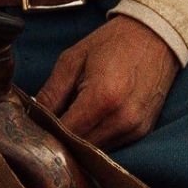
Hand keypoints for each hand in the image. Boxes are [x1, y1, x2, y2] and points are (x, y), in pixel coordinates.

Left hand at [38, 18, 182, 146]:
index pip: (64, 134)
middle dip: (61, 141)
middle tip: (47, 127)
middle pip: (79, 149)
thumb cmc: (112, 43)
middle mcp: (121, 120)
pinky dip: (97, 139)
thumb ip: (50, 93)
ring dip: (79, 143)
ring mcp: (135, 129)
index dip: (46, 133)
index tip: (34, 127)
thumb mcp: (73, 60)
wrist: (156, 35)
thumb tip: (31, 118)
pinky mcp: (143, 131)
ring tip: (69, 123)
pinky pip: (112, 146)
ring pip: (95, 152)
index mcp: (102, 98)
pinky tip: (90, 123)